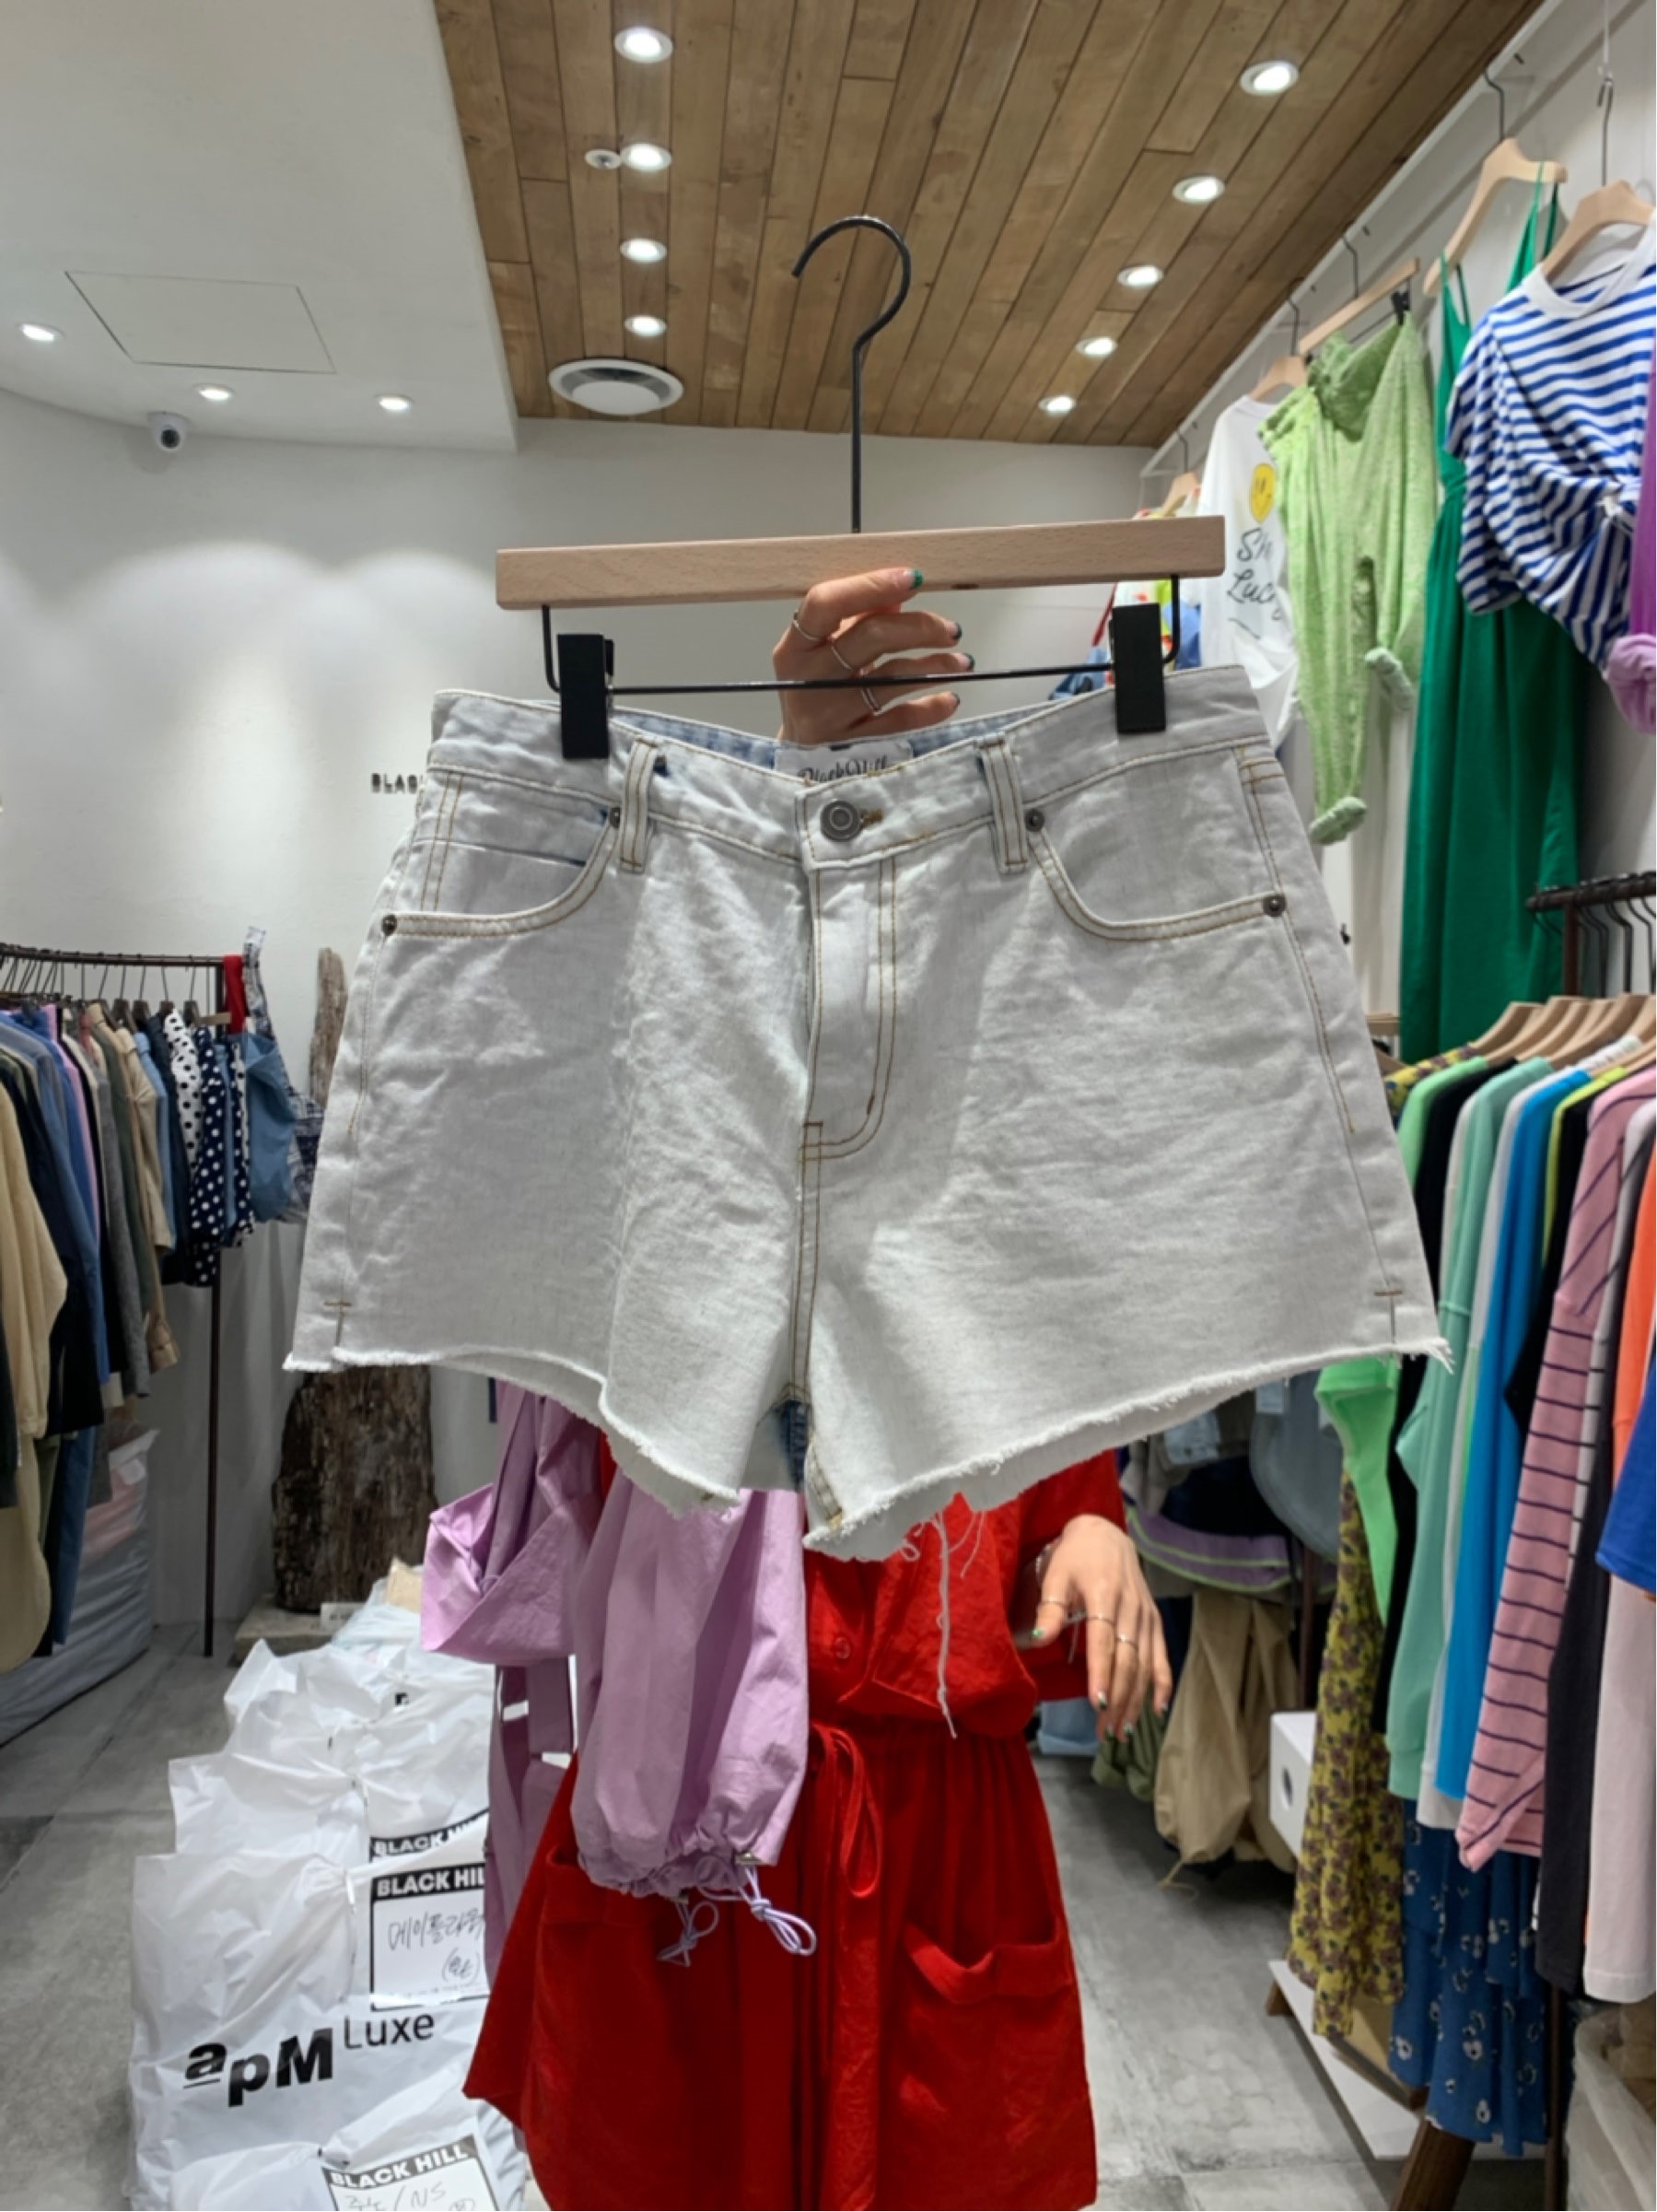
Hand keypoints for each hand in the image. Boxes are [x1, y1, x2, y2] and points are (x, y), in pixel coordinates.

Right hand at [774, 566, 971, 745]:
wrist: (797, 753)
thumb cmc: (815, 687)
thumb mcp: (822, 651)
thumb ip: (857, 617)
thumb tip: (901, 591)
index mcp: (796, 645)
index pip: (827, 603)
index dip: (871, 586)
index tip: (913, 578)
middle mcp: (809, 678)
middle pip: (869, 638)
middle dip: (918, 628)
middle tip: (951, 630)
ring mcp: (829, 714)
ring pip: (891, 680)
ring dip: (934, 666)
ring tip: (962, 662)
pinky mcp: (851, 744)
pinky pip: (899, 722)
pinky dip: (929, 708)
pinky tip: (949, 698)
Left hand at [1030, 1514, 1172, 1738]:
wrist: (1106, 1534)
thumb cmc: (1075, 1556)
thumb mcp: (1056, 1574)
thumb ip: (1049, 1608)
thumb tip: (1037, 1640)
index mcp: (1105, 1594)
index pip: (1103, 1641)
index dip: (1101, 1673)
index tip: (1097, 1703)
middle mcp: (1131, 1607)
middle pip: (1127, 1660)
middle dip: (1118, 1698)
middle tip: (1105, 1730)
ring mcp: (1146, 1615)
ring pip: (1144, 1664)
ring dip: (1136, 1699)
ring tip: (1122, 1729)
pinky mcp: (1154, 1619)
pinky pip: (1161, 1655)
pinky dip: (1162, 1683)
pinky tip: (1157, 1709)